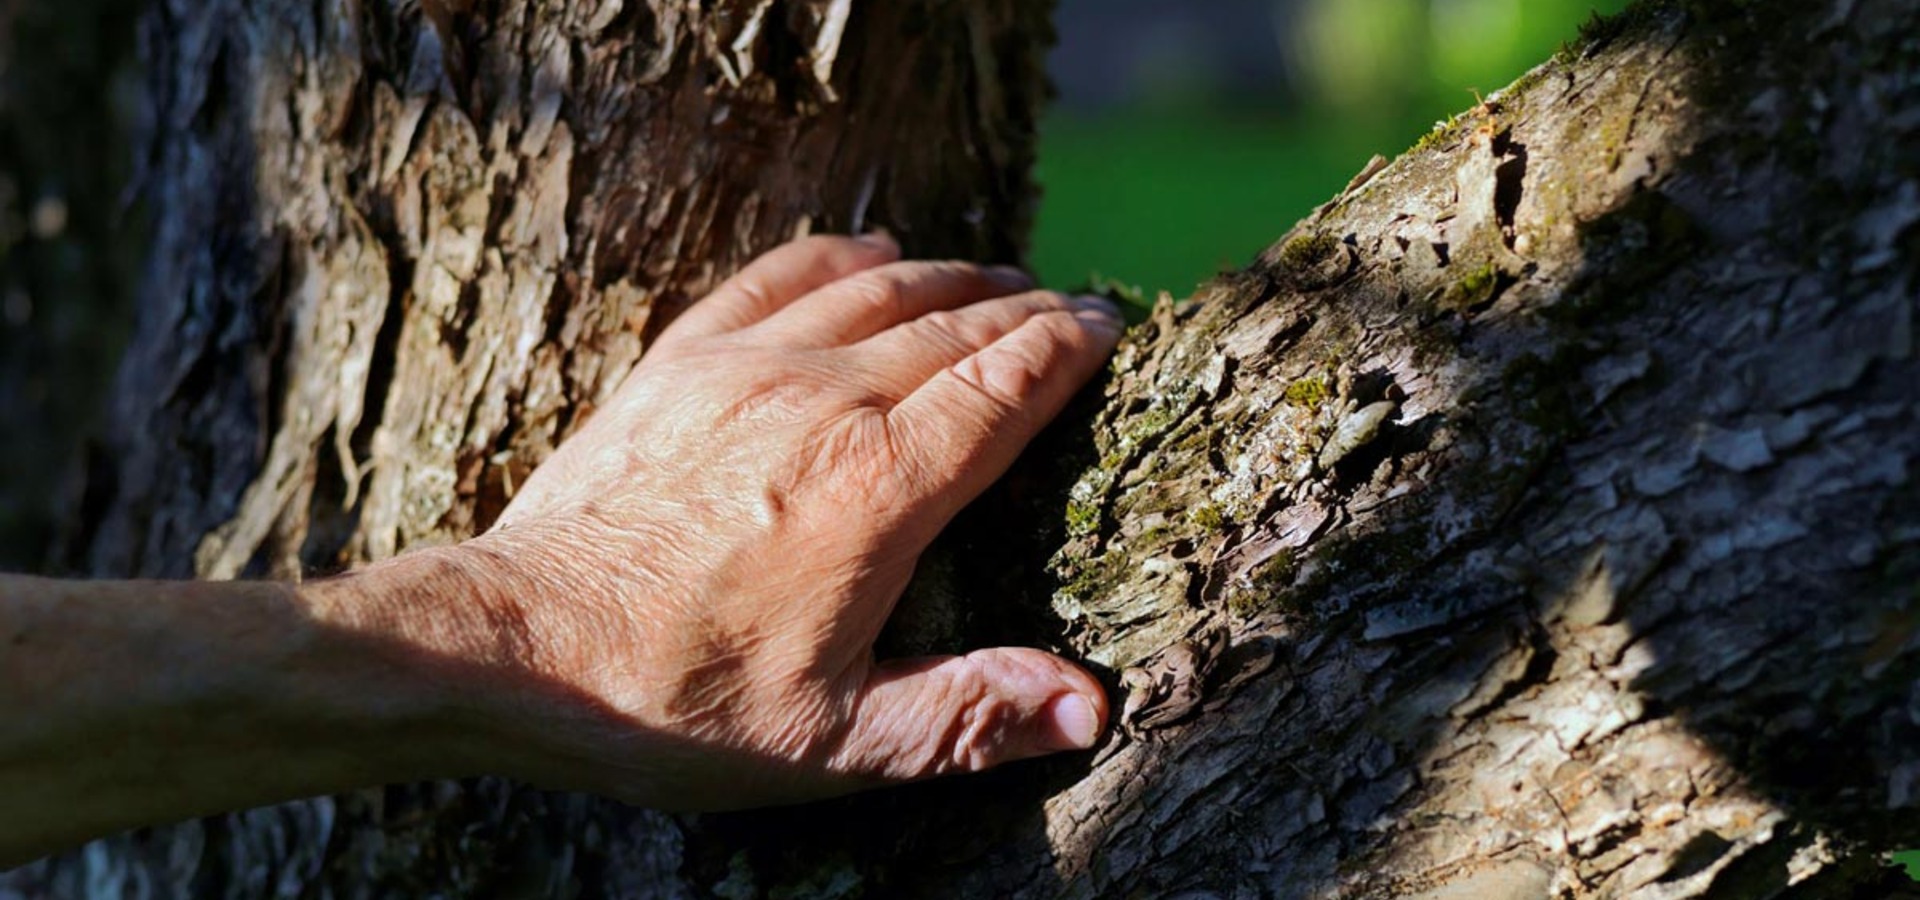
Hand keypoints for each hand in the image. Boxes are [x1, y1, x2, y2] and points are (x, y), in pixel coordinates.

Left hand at [437, 234, 1121, 808]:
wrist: (515, 648)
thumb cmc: (674, 705)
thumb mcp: (835, 743)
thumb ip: (968, 716)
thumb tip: (1091, 707)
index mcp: (880, 491)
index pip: (1003, 388)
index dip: (1065, 349)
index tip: (1109, 325)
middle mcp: (824, 404)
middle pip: (953, 326)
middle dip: (1024, 309)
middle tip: (1071, 303)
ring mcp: (746, 369)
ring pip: (877, 290)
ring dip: (948, 276)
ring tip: (996, 276)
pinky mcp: (680, 362)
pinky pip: (780, 276)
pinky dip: (839, 255)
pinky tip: (874, 248)